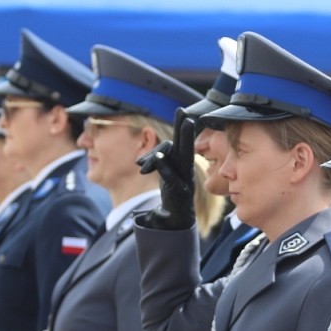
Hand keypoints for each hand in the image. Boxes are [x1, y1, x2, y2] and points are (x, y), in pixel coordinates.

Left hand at [136, 108, 196, 229]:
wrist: (175, 219)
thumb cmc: (172, 194)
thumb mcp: (167, 174)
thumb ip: (162, 160)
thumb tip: (155, 153)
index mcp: (184, 164)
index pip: (182, 142)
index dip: (182, 127)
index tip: (183, 113)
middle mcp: (186, 169)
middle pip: (185, 145)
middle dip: (184, 129)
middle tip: (184, 112)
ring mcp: (184, 180)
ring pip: (176, 158)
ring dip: (160, 152)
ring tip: (144, 165)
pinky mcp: (179, 191)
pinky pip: (171, 175)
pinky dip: (163, 166)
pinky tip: (157, 157)